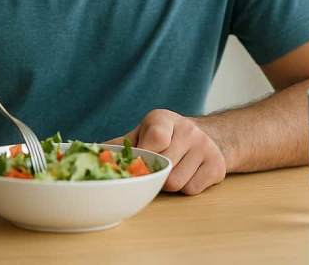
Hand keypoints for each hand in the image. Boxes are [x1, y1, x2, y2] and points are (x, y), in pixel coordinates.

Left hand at [108, 109, 225, 194]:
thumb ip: (121, 144)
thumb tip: (91, 152)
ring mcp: (206, 148)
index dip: (146, 155)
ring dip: (169, 184)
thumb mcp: (143, 132)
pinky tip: (187, 173)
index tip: (142, 158)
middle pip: (163, 169)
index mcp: (163, 118)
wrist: (209, 136)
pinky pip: (192, 190)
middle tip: (156, 167)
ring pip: (176, 184)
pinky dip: (185, 188)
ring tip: (172, 169)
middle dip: (155, 173)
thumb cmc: (167, 137)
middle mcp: (188, 130)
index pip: (155, 140)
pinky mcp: (218, 166)